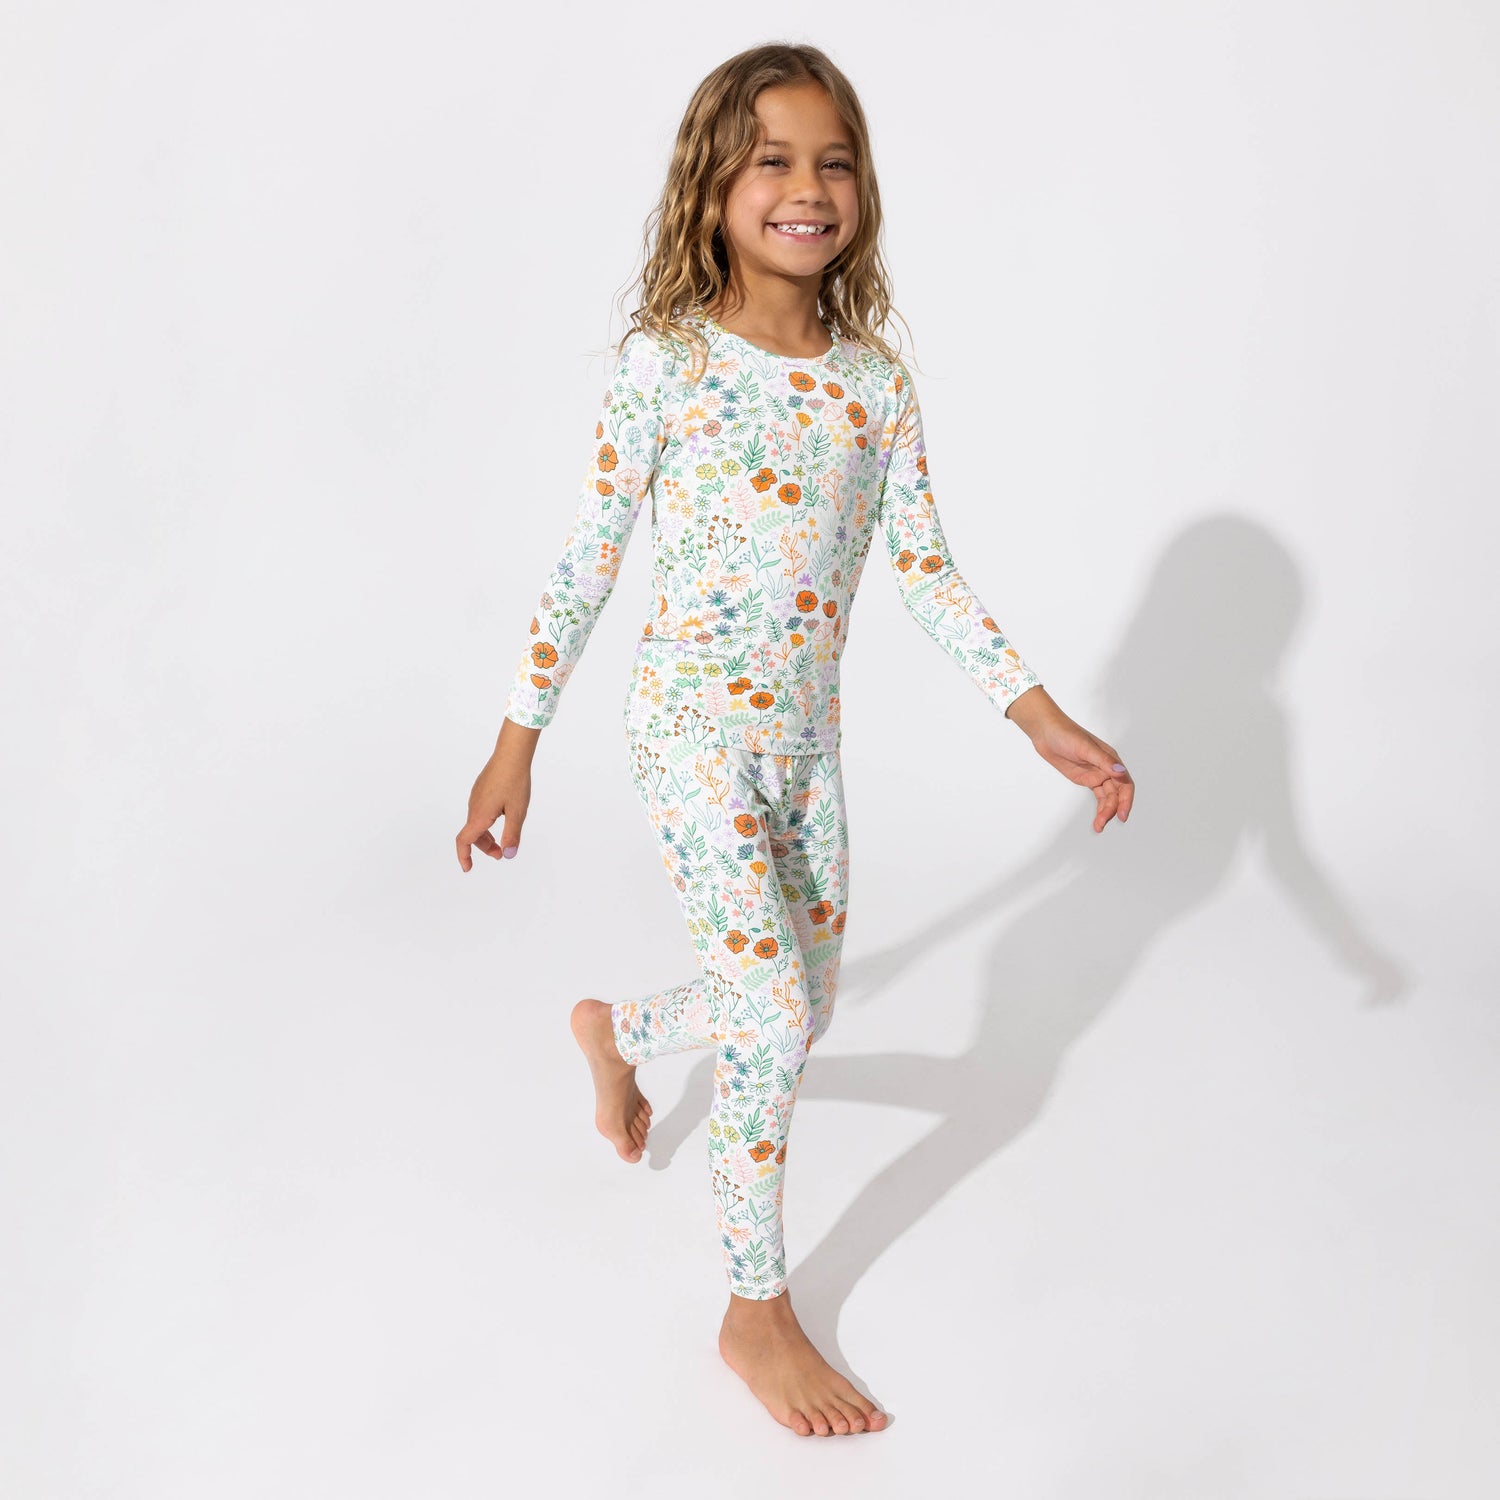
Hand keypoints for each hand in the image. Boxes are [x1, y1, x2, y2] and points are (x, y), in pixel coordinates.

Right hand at [456, 718, 539, 870]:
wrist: (511, 754)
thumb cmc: (515, 781)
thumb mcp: (517, 812)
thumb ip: (512, 835)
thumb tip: (508, 855)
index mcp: (479, 815)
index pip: (464, 841)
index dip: (464, 856)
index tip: (468, 868)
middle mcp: (473, 806)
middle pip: (472, 834)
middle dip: (485, 847)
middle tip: (502, 854)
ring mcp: (476, 797)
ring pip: (476, 823)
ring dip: (486, 835)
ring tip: (504, 839)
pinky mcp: (481, 790)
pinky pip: (479, 812)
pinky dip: (487, 823)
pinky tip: (503, 817)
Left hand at [1006, 686, 1133, 831]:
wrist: (1046, 732)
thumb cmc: (1066, 734)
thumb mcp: (1085, 748)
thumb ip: (1103, 761)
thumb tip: (1121, 772)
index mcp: (1111, 759)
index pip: (1125, 783)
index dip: (1126, 800)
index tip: (1122, 815)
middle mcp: (1106, 768)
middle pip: (1116, 794)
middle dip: (1112, 809)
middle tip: (1102, 823)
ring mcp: (1096, 774)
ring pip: (1107, 797)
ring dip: (1106, 812)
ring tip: (1098, 826)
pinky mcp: (1085, 778)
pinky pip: (1098, 795)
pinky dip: (1099, 807)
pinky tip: (1097, 819)